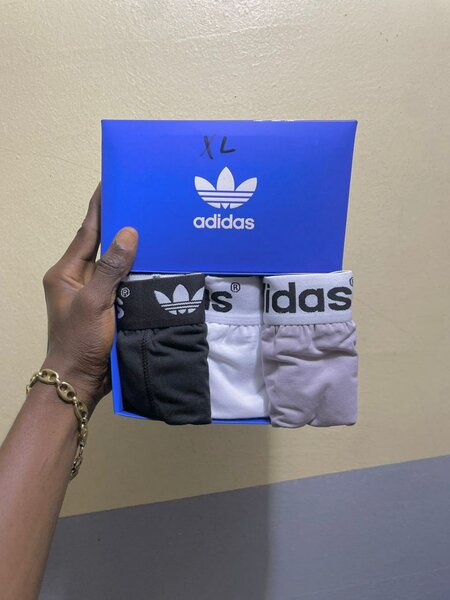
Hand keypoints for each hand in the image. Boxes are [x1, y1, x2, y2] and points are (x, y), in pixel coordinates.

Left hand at [41, 185, 137, 409]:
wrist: (80, 380)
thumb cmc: (78, 341)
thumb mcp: (93, 302)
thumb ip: (111, 268)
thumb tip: (129, 233)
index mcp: (67, 272)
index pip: (87, 232)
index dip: (100, 208)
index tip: (111, 183)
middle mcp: (80, 278)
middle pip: (103, 245)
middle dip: (121, 225)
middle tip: (144, 202)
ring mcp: (96, 293)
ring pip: (117, 264)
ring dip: (134, 249)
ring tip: (156, 227)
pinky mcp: (110, 307)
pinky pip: (127, 283)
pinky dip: (140, 272)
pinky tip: (158, 263)